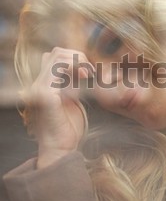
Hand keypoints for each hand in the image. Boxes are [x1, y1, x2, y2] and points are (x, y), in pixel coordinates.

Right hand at [26, 47, 93, 167]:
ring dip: (77, 61)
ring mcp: (38, 87)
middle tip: (91, 71)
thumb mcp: (73, 99)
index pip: (55, 57)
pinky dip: (74, 68)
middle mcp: (38, 83)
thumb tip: (82, 68)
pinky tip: (84, 77)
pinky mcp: (43, 93)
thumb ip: (73, 84)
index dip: (74, 59)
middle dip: (77, 57)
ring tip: (89, 74)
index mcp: (45, 84)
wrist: (62, 148)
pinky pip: (57, 68)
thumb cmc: (69, 128)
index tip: (90, 72)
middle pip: (56, 52)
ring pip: (56, 56)